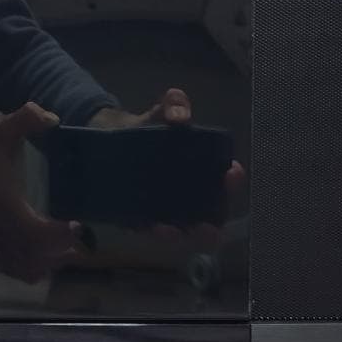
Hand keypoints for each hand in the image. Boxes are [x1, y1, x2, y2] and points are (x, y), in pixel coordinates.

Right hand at [0, 102, 79, 283]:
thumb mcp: (3, 127)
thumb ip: (27, 118)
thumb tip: (52, 119)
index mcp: (4, 202)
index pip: (30, 231)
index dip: (56, 235)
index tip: (78, 226)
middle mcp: (1, 223)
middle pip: (31, 257)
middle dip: (59, 251)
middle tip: (82, 237)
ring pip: (22, 267)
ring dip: (47, 264)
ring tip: (69, 249)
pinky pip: (13, 266)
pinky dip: (31, 269)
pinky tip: (48, 258)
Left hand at [88, 87, 245, 248]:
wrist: (109, 139)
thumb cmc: (148, 129)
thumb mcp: (161, 113)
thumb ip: (173, 106)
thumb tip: (180, 115)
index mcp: (201, 175)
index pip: (223, 185)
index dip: (231, 183)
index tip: (232, 172)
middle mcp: (187, 200)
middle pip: (205, 219)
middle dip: (210, 226)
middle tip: (207, 226)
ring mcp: (163, 212)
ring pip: (177, 232)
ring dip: (177, 235)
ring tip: (171, 232)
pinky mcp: (136, 219)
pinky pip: (146, 230)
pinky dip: (150, 231)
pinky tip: (150, 228)